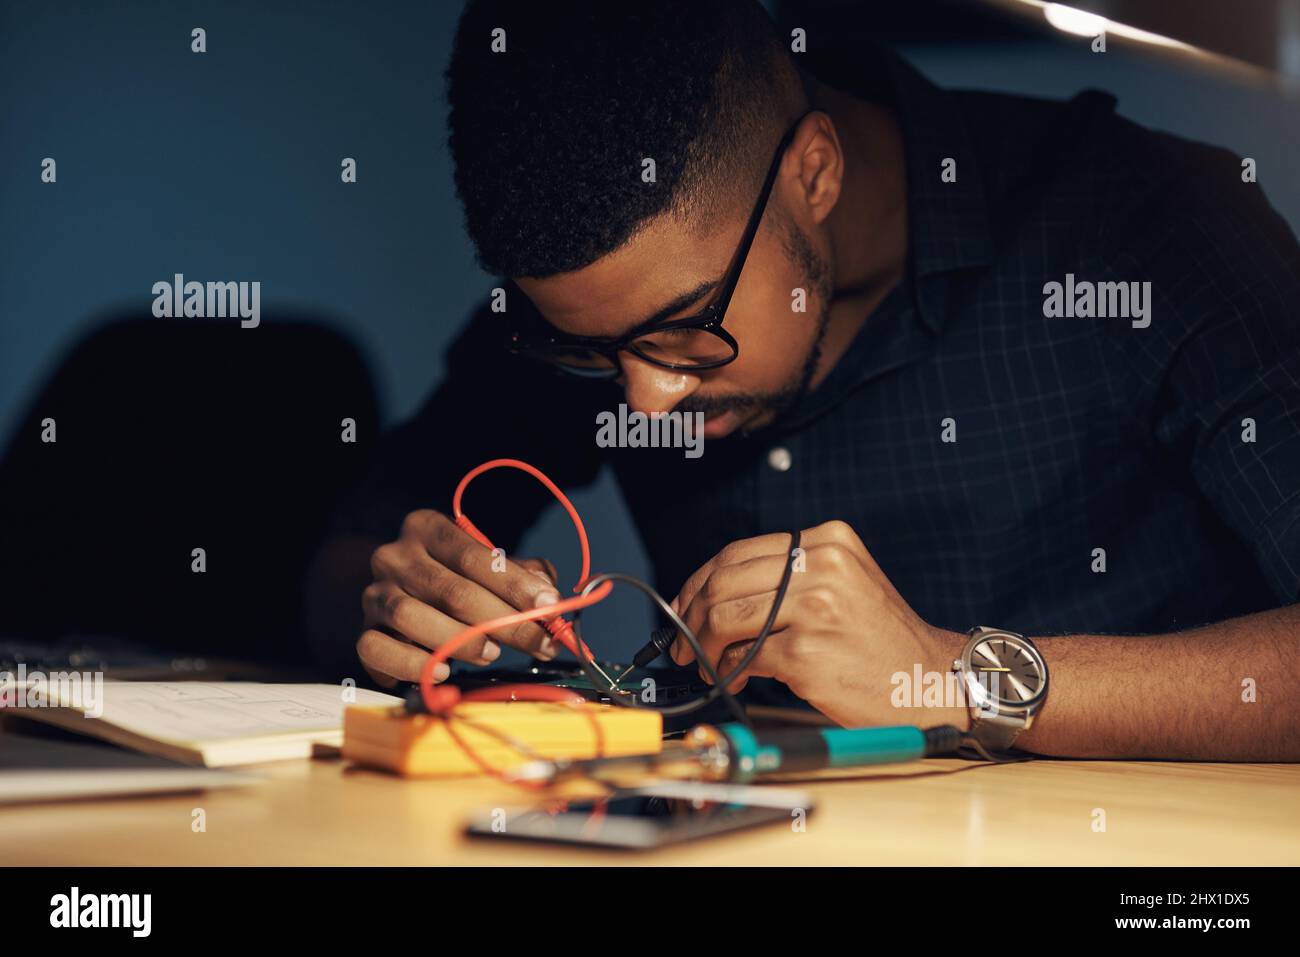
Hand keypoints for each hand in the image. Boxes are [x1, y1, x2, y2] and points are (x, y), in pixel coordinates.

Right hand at [356, 509, 561, 686]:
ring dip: (459, 640)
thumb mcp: (492, 568)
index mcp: (427, 528)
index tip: (551, 606)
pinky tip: (443, 671)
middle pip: (450, 589)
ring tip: (493, 654)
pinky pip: (378, 649)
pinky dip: (413, 664)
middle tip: (541, 644)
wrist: (406, 603)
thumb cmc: (460, 583)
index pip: (473, 555)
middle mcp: (394, 556)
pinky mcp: (362, 633)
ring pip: (410, 617)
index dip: (516, 583)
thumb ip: (524, 575)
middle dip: (505, 621)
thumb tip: (549, 598)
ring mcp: (374, 595)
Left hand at [670, 520, 967, 728]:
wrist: (929, 680)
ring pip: (727, 618)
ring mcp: (815, 607)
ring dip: (705, 646)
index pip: (738, 553)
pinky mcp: (807, 651)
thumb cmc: (879, 639)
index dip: (699, 581)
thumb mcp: (843, 583)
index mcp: (826, 540)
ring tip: (708, 664)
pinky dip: (730, 672)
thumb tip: (710, 596)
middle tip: (684, 642)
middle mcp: (822, 565)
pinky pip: (746, 658)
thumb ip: (785, 578)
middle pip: (724, 582)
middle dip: (692, 615)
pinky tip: (737, 681)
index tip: (683, 605)